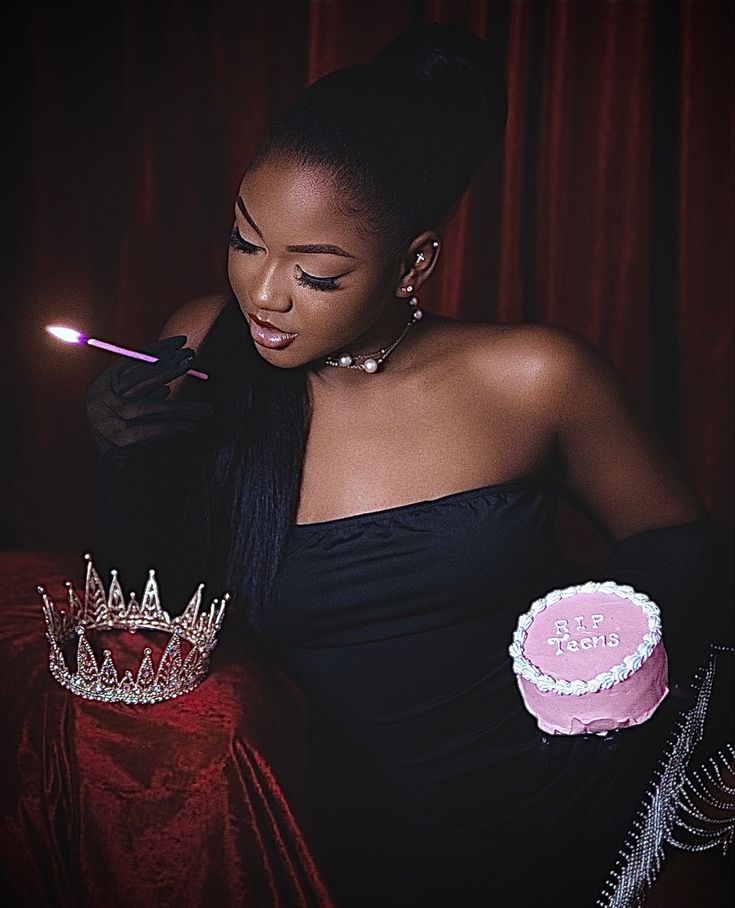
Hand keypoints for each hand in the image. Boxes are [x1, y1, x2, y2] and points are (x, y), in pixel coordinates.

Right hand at [86, 335, 213, 467]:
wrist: (122, 481)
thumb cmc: (137, 441)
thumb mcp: (142, 409)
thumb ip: (151, 387)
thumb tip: (176, 361)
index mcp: (100, 389)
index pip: (129, 363)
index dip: (156, 351)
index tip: (181, 341)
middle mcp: (97, 403)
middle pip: (137, 381)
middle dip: (168, 368)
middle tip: (193, 359)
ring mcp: (103, 424)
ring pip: (148, 408)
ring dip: (181, 407)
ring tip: (206, 408)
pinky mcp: (115, 444)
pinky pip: (150, 431)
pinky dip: (173, 428)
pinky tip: (192, 428)